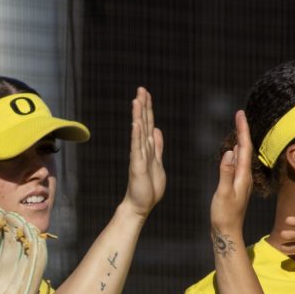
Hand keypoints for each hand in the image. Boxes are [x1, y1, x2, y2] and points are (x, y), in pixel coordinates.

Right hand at [120, 87, 165, 218]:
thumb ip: (157, 146)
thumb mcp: (158, 162)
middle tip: (141, 88)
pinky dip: (137, 135)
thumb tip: (157, 130)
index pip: (148, 124)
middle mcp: (142, 149)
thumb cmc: (149, 187)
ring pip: (139, 132)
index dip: (148, 108)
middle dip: (143, 106)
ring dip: (138, 115)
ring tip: (137, 100)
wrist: (140, 205)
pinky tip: (136, 123)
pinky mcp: (137, 165)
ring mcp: (138, 156)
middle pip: (143, 123)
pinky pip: (137, 147)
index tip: (146, 93)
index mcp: (148, 148)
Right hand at [210, 111, 253, 242]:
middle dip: (243, 131)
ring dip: (240, 140)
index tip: (240, 114)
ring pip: (243, 156)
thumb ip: (226, 173)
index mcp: (243, 176)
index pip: (244, 147)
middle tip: (239, 116)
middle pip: (245, 149)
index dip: (242, 130)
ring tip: (238, 128)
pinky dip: (236, 152)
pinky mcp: (237, 186)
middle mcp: (245, 176)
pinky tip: (234, 151)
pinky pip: (238, 163)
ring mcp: (242, 181)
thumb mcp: (223, 193)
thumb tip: (230, 152)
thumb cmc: (224, 215)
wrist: (228, 232)